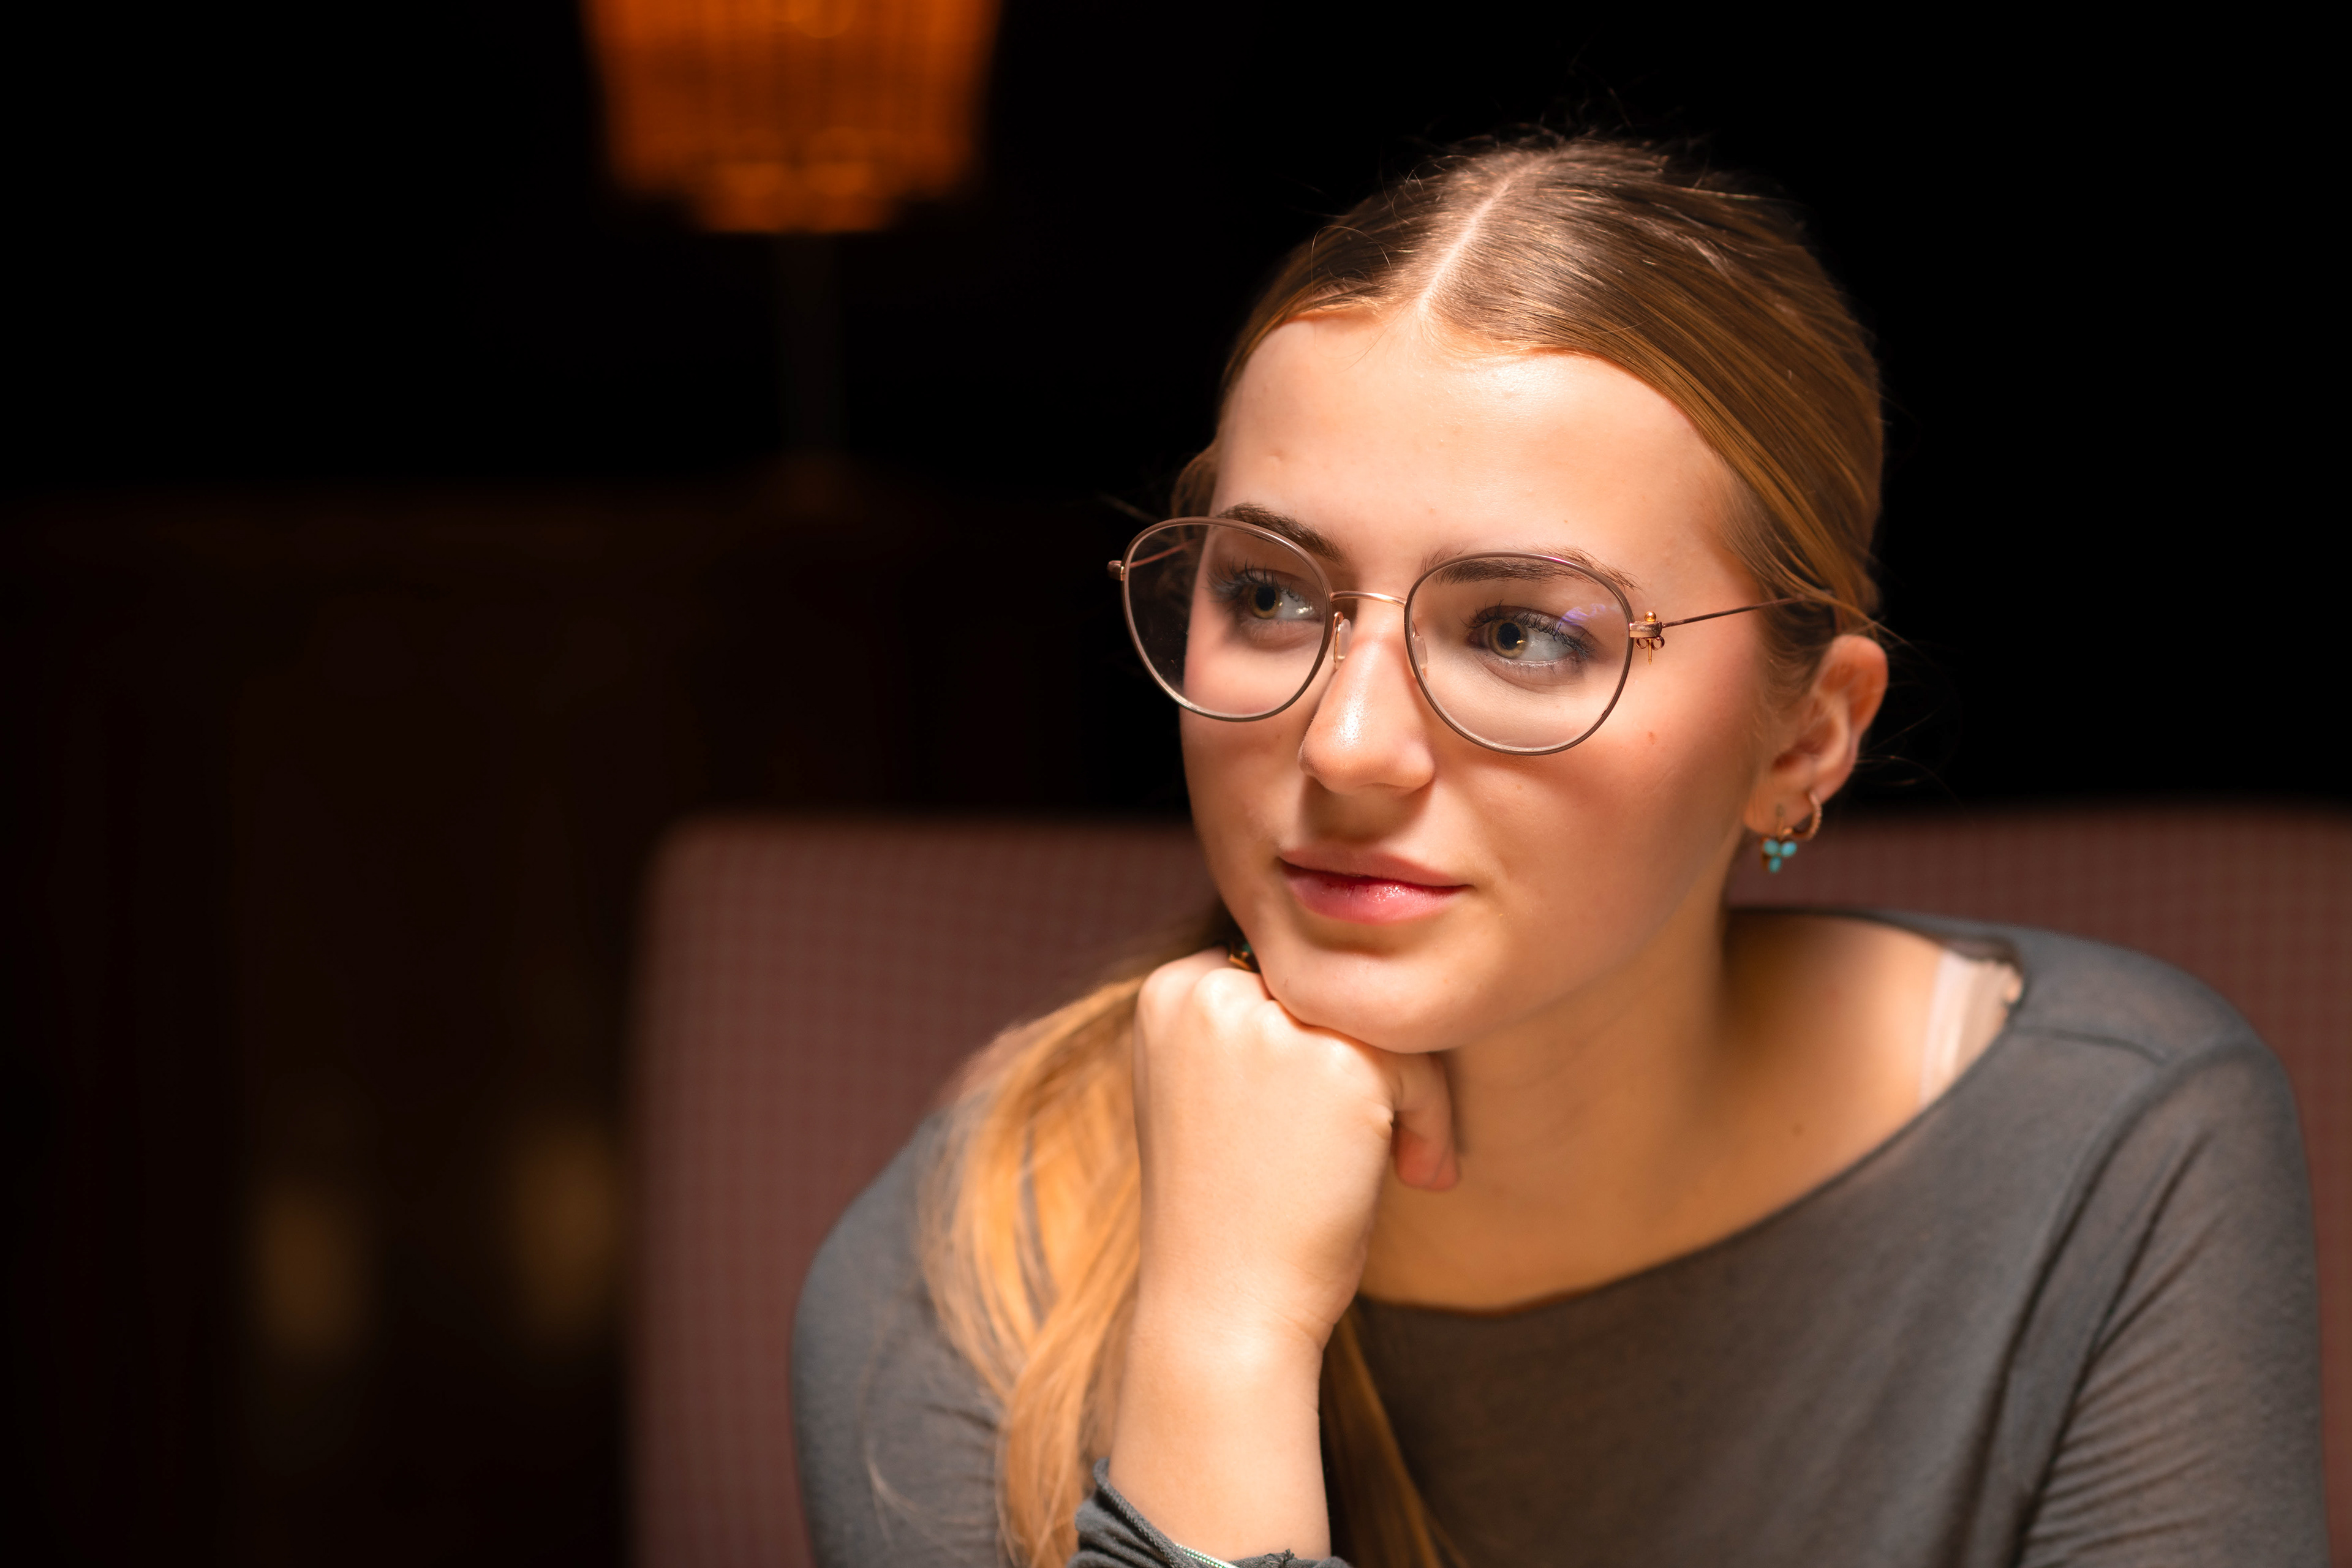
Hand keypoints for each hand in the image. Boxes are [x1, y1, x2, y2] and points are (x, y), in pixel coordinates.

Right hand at [1108, 947, 1456, 1557]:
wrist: (1223, 1309)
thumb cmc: (1227, 1216)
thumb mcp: (1208, 1094)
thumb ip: (1247, 1029)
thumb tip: (1335, 982)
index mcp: (1171, 992)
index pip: (1278, 977)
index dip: (1316, 1044)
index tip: (1319, 1121)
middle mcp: (1211, 990)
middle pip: (1333, 991)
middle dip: (1366, 1064)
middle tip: (1370, 1146)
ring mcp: (1274, 1022)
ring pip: (1381, 1022)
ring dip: (1408, 1093)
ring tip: (1402, 1164)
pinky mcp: (1341, 1062)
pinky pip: (1420, 1064)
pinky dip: (1432, 1122)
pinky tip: (1418, 1176)